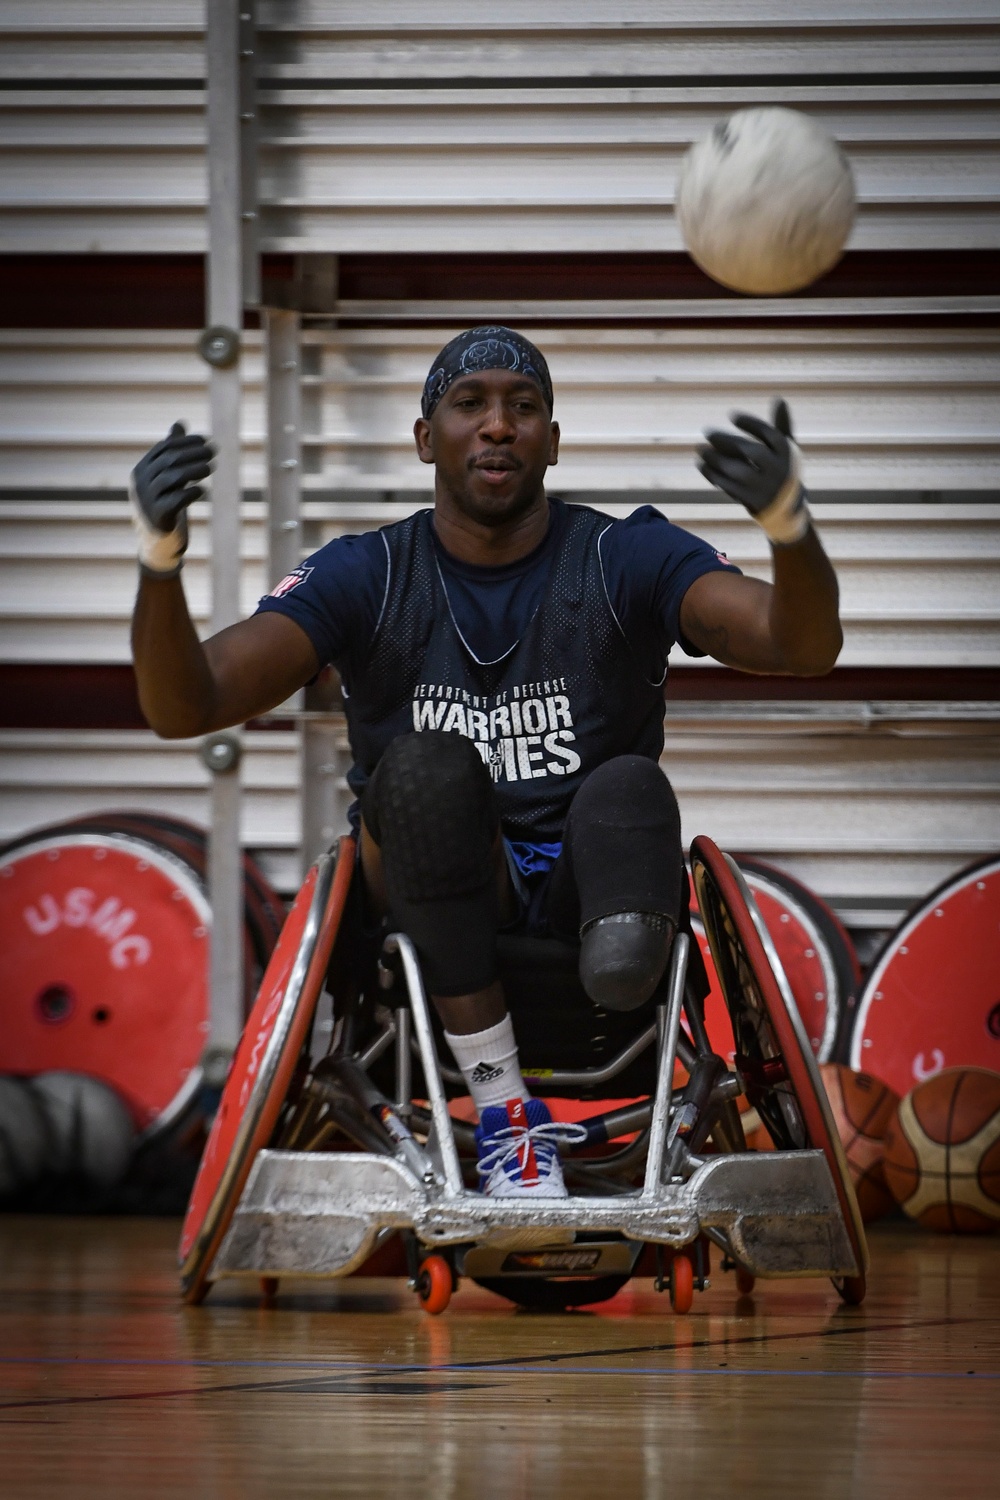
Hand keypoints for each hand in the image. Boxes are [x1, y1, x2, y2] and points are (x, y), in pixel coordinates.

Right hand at [129, 422, 213, 573]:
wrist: (157, 544)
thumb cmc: (165, 506)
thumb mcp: (168, 478)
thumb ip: (171, 453)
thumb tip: (180, 423)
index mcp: (140, 471)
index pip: (164, 448)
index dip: (186, 442)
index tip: (206, 440)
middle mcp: (140, 483)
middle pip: (169, 460)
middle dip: (193, 453)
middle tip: (214, 451)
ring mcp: (146, 501)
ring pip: (173, 477)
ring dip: (195, 469)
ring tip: (212, 466)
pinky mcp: (157, 518)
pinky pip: (176, 500)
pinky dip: (191, 492)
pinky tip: (203, 490)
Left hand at [696, 399, 809, 545]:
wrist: (787, 507)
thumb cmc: (782, 468)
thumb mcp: (785, 448)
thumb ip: (780, 424)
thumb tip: (778, 398)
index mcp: (787, 452)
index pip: (770, 434)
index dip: (751, 424)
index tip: (732, 416)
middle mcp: (779, 469)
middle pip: (753, 452)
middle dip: (729, 441)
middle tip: (707, 432)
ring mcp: (766, 487)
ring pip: (740, 472)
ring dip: (718, 460)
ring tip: (700, 450)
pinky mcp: (753, 501)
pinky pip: (731, 488)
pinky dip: (715, 476)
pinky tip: (702, 465)